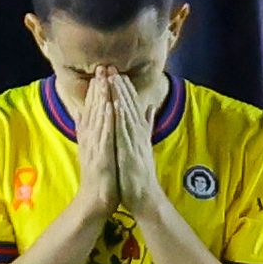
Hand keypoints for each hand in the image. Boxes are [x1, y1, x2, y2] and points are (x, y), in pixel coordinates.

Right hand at [73, 77, 122, 216]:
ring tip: (104, 79)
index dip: (97, 90)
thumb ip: (92, 131)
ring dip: (100, 98)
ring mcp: (94, 145)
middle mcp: (90, 138)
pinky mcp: (100, 155)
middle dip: (97, 88)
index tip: (102, 71)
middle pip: (93, 109)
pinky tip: (108, 106)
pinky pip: (103, 134)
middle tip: (101, 67)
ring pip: (96, 117)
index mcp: (91, 136)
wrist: (96, 200)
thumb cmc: (100, 175)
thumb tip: (85, 114)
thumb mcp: (97, 149)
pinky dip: (105, 119)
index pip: (93, 109)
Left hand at [105, 74, 158, 207]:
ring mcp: (135, 142)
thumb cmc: (139, 172)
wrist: (144, 195)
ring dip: (121, 96)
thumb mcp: (143, 145)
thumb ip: (146, 125)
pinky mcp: (131, 151)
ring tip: (113, 79)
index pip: (132, 107)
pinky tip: (115, 104)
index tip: (117, 73)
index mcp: (138, 132)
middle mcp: (138, 134)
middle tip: (112, 68)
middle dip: (120, 87)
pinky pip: (125, 131)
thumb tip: (149, 107)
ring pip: (127, 114)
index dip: (125, 89)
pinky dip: (121, 116)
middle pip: (129, 106)